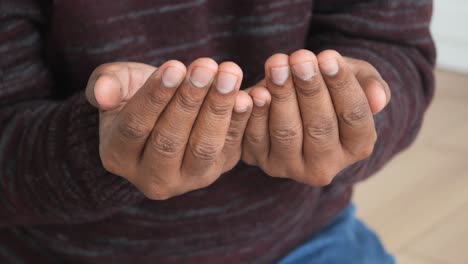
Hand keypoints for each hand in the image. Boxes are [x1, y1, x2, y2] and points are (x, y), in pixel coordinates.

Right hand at [85, 59, 252, 199]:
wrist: (164, 113)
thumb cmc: (136, 95)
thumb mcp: (117, 84)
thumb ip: (106, 85)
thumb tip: (102, 94)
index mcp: (118, 156)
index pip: (135, 127)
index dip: (155, 97)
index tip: (174, 66)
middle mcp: (151, 178)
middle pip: (170, 141)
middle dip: (190, 100)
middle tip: (205, 66)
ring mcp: (187, 179)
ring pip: (202, 148)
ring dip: (218, 110)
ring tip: (228, 75)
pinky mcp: (215, 171)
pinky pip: (230, 148)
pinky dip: (240, 122)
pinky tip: (248, 97)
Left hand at [242, 49, 389, 185]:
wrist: (293, 102)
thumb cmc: (330, 88)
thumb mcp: (356, 79)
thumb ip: (370, 86)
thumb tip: (378, 100)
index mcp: (358, 146)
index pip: (353, 117)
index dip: (341, 86)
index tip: (328, 56)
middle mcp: (326, 166)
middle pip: (320, 127)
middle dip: (309, 88)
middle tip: (300, 57)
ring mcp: (290, 168)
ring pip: (287, 133)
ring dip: (281, 96)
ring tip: (278, 65)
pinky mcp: (261, 160)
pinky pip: (255, 138)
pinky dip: (255, 113)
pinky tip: (256, 90)